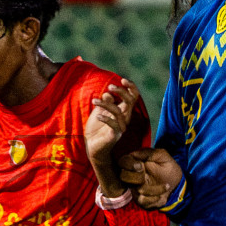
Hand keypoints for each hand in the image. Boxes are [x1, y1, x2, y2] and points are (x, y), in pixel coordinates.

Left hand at [85, 79, 140, 195]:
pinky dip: (106, 118)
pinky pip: (113, 124)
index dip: (130, 87)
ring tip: (94, 101)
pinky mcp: (115, 135)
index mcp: (123, 110)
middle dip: (122, 91)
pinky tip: (98, 115)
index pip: (133, 96)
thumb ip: (105, 102)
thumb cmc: (97, 129)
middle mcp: (125, 118)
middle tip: (110, 86)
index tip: (122, 79)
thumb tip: (107, 93)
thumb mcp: (99, 111)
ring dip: (106, 104)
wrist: (92, 147)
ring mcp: (121, 127)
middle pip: (131, 101)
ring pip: (119, 111)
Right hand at [118, 148, 183, 208]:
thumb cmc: (168, 166)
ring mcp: (136, 189)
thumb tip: (133, 153)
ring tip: (167, 186)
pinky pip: (143, 201)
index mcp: (136, 163)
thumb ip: (149, 153)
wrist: (176, 183)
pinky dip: (155, 198)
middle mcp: (133, 176)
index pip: (123, 162)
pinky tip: (163, 194)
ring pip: (137, 190)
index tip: (140, 165)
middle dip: (137, 177)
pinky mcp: (141, 200)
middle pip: (123, 177)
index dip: (128, 164)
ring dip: (154, 189)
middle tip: (147, 176)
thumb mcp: (162, 156)